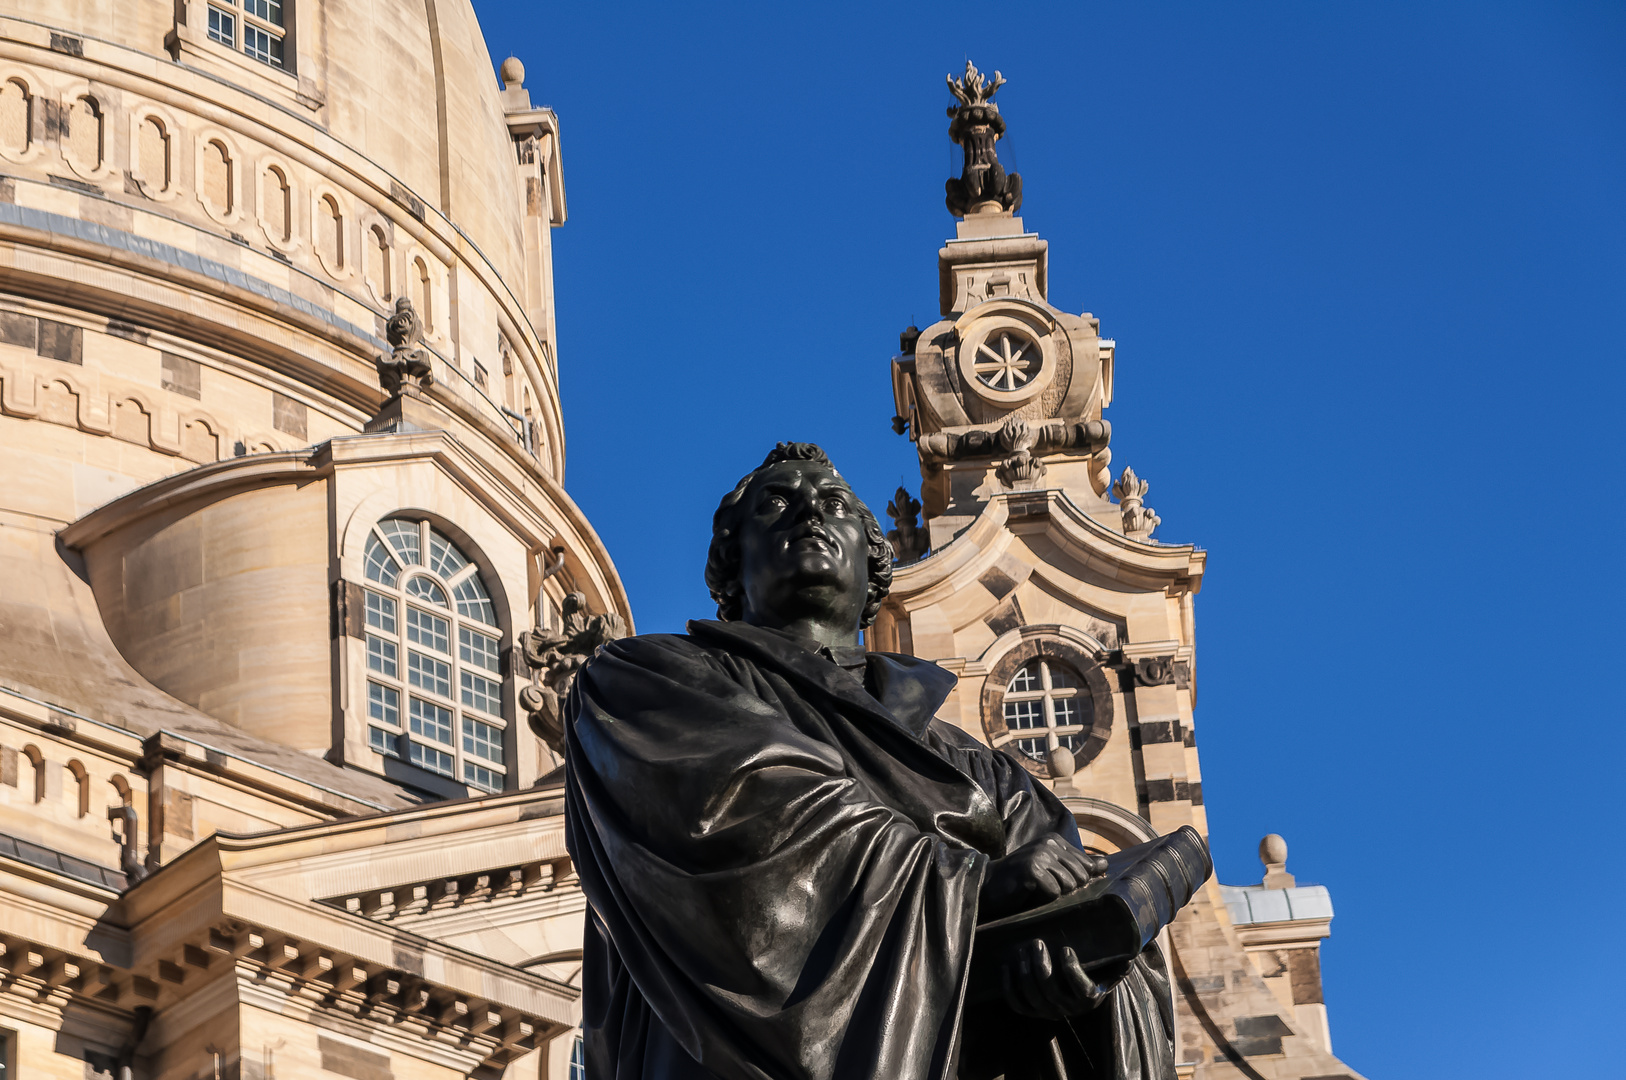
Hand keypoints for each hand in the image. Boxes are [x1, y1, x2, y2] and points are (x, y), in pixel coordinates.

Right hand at [980, 836, 1107, 920]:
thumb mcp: (1051, 870)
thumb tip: (1105, 865)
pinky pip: (1054, 893)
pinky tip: (1028, 893)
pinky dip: (1043, 899)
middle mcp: (1049, 843)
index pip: (1087, 866)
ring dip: (1053, 894)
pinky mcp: (1032, 869)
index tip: (1054, 881)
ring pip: (1069, 886)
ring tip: (1036, 889)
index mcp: (1055, 840)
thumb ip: (1077, 866)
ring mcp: (1040, 855)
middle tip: (1043, 887)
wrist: (988, 885)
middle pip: (1081, 877)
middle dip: (1065, 889)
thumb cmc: (1020, 881)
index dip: (1076, 881)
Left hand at [1000, 939, 1126, 1019]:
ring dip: (1025, 973)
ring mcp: (1050, 1012)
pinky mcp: (1034, 1012)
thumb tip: (1132, 947)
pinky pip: (1018, 1004)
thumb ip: (1121, 958)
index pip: (1081, 990)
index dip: (1072, 971)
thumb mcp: (1113, 964)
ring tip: (1022, 950)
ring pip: (1033, 997)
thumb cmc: (1098, 968)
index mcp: (1091, 997)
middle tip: (1035, 942)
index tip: (1065, 949)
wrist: (1083, 985)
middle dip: (1040, 967)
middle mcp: (1070, 1009)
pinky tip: (1006, 967)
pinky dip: (1009, 988)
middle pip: (1051, 992)